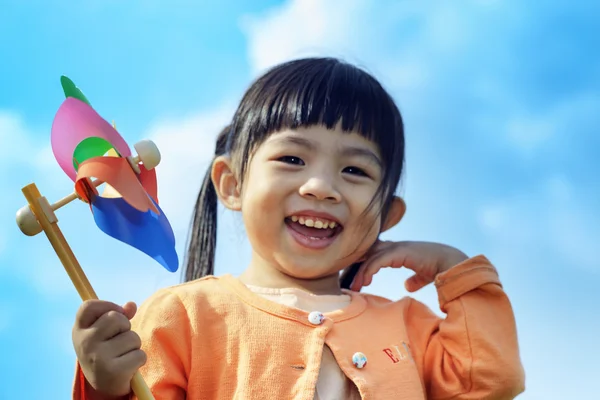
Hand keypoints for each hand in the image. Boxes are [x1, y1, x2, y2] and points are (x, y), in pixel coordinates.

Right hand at [72, 300, 146, 398]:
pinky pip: (140, 355)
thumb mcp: (106, 331)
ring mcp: (97, 357)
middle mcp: (85, 343)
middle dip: (126, 327)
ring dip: (134, 345)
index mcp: (79, 330)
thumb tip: (131, 305)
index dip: (107, 305)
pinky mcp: (112, 372)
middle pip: (117, 318)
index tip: (116, 313)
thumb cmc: (106, 351)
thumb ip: (119, 314)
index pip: (89, 306)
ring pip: (132, 337)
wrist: (103, 385)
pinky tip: (127, 367)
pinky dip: (139, 360)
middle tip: (119, 340)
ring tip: (122, 355)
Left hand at [350, 241, 468, 291]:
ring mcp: (397, 247)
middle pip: (368, 252)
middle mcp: (396, 246)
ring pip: (370, 257)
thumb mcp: (423, 275)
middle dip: (356, 266)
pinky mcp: (399, 252)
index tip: (356, 279)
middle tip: (348, 283)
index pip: (375, 253)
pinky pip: (378, 261)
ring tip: (354, 287)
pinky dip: (369, 271)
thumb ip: (415, 279)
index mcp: (400, 250)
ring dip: (360, 272)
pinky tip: (364, 282)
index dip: (364, 263)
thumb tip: (407, 285)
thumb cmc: (440, 268)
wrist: (453, 264)